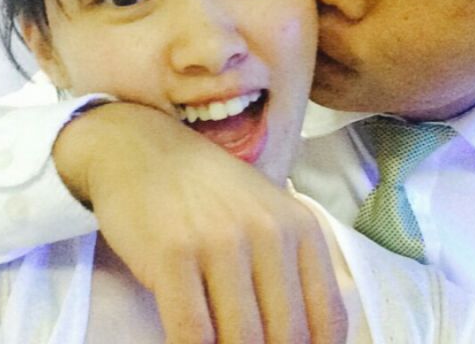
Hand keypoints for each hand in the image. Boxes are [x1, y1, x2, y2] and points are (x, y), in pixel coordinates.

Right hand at [53, 101, 347, 343]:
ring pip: (242, 341)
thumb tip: (308, 337)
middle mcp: (268, 232)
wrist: (145, 149)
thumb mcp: (266, 213)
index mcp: (300, 226)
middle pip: (287, 336)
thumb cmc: (209, 189)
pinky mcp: (173, 253)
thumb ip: (291, 265)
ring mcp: (220, 241)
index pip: (328, 318)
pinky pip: (192, 334)